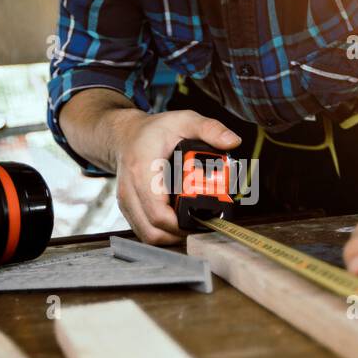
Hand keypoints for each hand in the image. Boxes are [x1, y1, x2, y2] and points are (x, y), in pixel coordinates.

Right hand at [109, 109, 241, 244]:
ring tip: (191, 223)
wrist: (125, 136)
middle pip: (154, 231)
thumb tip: (232, 141)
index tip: (203, 217)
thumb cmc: (153, 131)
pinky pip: (145, 232)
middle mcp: (130, 190)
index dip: (182, 223)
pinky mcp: (129, 210)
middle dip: (181, 232)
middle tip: (202, 222)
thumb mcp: (184, 120)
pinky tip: (177, 223)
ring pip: (148, 236)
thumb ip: (209, 129)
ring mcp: (127, 203)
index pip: (159, 212)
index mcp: (142, 171)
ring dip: (172, 236)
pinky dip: (163, 233)